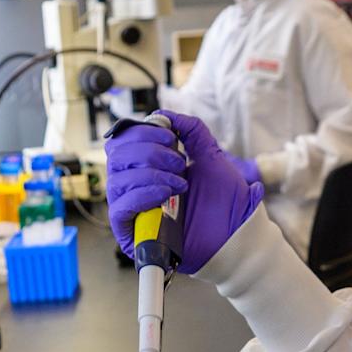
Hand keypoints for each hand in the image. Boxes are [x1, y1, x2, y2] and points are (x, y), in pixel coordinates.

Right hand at [105, 111, 262, 270]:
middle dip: (149, 151)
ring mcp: (131, 210)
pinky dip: (142, 194)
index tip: (171, 136)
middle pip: (116, 156)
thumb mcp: (211, 157)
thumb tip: (165, 115)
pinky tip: (166, 193)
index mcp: (146, 167)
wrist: (236, 236)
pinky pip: (120, 208)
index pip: (123, 141)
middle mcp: (133, 187)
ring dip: (150, 173)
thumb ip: (192, 131)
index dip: (142, 132)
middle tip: (179, 162)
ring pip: (117, 179)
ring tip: (180, 181)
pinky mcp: (131, 233)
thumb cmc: (224, 203)